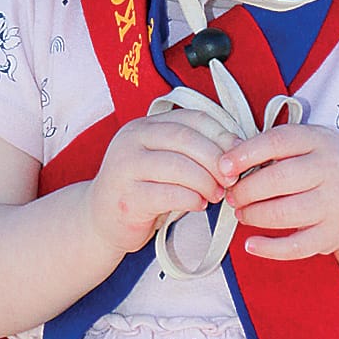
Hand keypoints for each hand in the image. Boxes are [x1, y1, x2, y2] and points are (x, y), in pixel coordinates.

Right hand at [86, 110, 225, 258]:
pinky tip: (199, 205)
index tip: (239, 154)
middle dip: (216, 159)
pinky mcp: (127, 198)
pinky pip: (168, 194)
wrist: (99, 220)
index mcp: (145, 125)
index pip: (192, 119)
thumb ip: (189, 150)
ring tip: (217, 194)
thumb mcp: (162, 160)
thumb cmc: (141, 189)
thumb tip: (235, 150)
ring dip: (206, 181)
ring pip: (178, 166)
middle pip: (185, 138)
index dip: (222, 135)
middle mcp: (132, 140)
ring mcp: (125, 168)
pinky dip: (191, 199)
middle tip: (231, 178)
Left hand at [218, 122, 338, 260]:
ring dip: (254, 215)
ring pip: (284, 213)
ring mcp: (335, 204)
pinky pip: (296, 246)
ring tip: (242, 214)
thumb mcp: (308, 146)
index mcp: (320, 140)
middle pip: (278, 179)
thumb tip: (228, 161)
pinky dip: (269, 248)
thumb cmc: (325, 170)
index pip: (277, 142)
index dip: (245, 154)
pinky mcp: (333, 235)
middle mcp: (332, 170)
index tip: (223, 167)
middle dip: (246, 190)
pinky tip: (251, 244)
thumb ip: (273, 148)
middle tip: (233, 195)